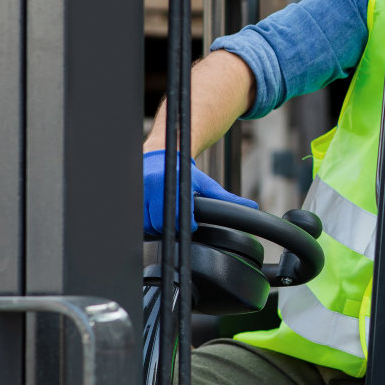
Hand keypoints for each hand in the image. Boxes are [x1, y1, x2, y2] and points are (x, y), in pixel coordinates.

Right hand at [141, 149, 256, 235]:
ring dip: (157, 227)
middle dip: (171, 227)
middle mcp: (151, 185)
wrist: (160, 156)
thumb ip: (228, 198)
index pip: (178, 214)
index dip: (186, 223)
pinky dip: (145, 225)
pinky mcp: (130, 197)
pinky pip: (137, 223)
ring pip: (147, 225)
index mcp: (171, 182)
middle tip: (178, 221)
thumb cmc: (185, 173)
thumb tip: (254, 206)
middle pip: (160, 223)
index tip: (191, 223)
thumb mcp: (206, 184)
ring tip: (166, 216)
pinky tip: (153, 215)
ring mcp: (138, 191)